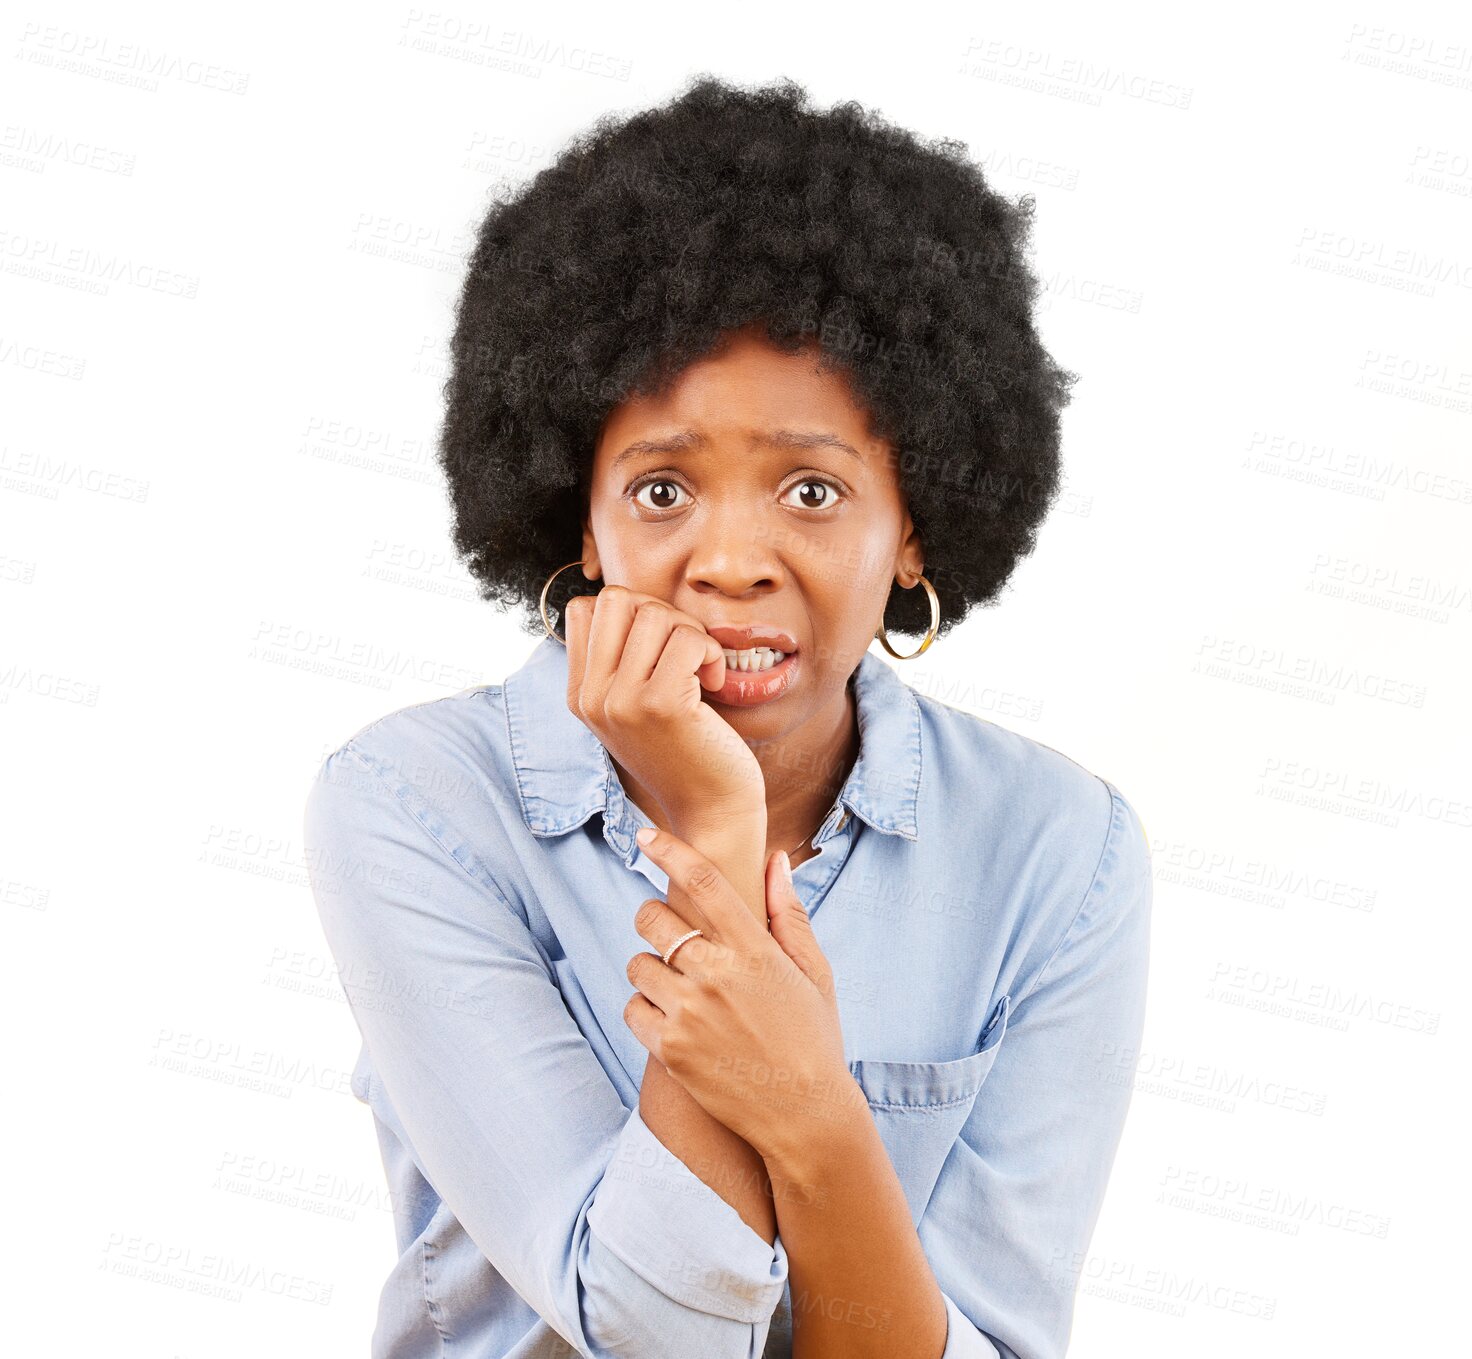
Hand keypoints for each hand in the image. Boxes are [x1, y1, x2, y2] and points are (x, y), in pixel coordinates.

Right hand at [564, 584, 764, 828]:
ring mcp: (622, 702)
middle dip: (660, 611)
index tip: (657, 647)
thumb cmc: (683, 750)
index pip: (582, 608)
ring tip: (700, 669)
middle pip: (615, 598)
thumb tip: (625, 599)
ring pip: (654, 612)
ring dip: (691, 632)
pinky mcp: (661, 705)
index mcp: (579, 695)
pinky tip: (713, 684)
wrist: (711, 811)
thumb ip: (618, 660)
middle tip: (682, 649)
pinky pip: (689, 639)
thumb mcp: (632, 707)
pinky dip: (712, 652)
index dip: (630, 612)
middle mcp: (592, 697)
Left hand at [622, 823, 865, 1167]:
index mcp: (755, 950)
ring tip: (682, 991)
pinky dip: (644, 1009)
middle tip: (671, 939)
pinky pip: (632, 1009)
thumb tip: (777, 859)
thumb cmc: (813, 1038)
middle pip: (652, 919)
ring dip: (651, 970)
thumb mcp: (812, 972)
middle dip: (654, 920)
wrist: (805, 1117)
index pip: (703, 883)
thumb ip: (788, 913)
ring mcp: (690, 1013)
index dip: (669, 852)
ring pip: (638, 965)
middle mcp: (718, 975)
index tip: (644, 835)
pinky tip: (673, 1021)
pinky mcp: (670, 1050)